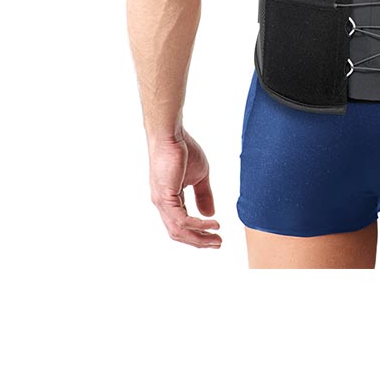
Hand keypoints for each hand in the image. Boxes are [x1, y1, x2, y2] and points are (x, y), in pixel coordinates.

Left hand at [148, 130, 221, 248]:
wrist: (172, 135)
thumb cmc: (183, 150)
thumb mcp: (200, 176)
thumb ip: (204, 195)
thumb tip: (211, 214)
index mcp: (169, 200)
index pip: (182, 225)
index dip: (198, 234)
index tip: (216, 238)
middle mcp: (163, 205)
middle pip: (179, 233)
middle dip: (200, 241)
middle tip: (218, 244)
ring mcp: (162, 202)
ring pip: (179, 231)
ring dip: (199, 238)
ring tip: (217, 238)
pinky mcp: (165, 197)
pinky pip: (181, 220)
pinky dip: (197, 225)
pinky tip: (212, 223)